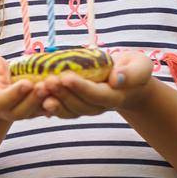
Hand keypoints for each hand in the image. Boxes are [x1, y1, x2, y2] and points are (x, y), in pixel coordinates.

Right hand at [0, 52, 48, 121]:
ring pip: (33, 112)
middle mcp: (5, 110)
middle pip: (19, 112)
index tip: (26, 83)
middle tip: (43, 86)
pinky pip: (43, 110)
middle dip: (32, 100)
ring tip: (53, 87)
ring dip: (44, 101)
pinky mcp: (33, 109)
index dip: (14, 94)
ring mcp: (20, 112)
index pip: (1, 101)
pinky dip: (53, 102)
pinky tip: (61, 92)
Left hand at [36, 51, 154, 117]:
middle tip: (48, 80)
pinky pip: (61, 110)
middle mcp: (99, 107)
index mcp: (115, 96)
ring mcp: (86, 108)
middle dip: (63, 94)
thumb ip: (132, 73)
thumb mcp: (140, 66)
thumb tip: (116, 79)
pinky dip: (48, 104)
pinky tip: (36, 96)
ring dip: (53, 100)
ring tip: (39, 88)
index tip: (66, 76)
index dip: (81, 88)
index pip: (97, 95)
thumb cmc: (132, 68)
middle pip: (79, 105)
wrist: (125, 79)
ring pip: (68, 110)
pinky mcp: (75, 106)